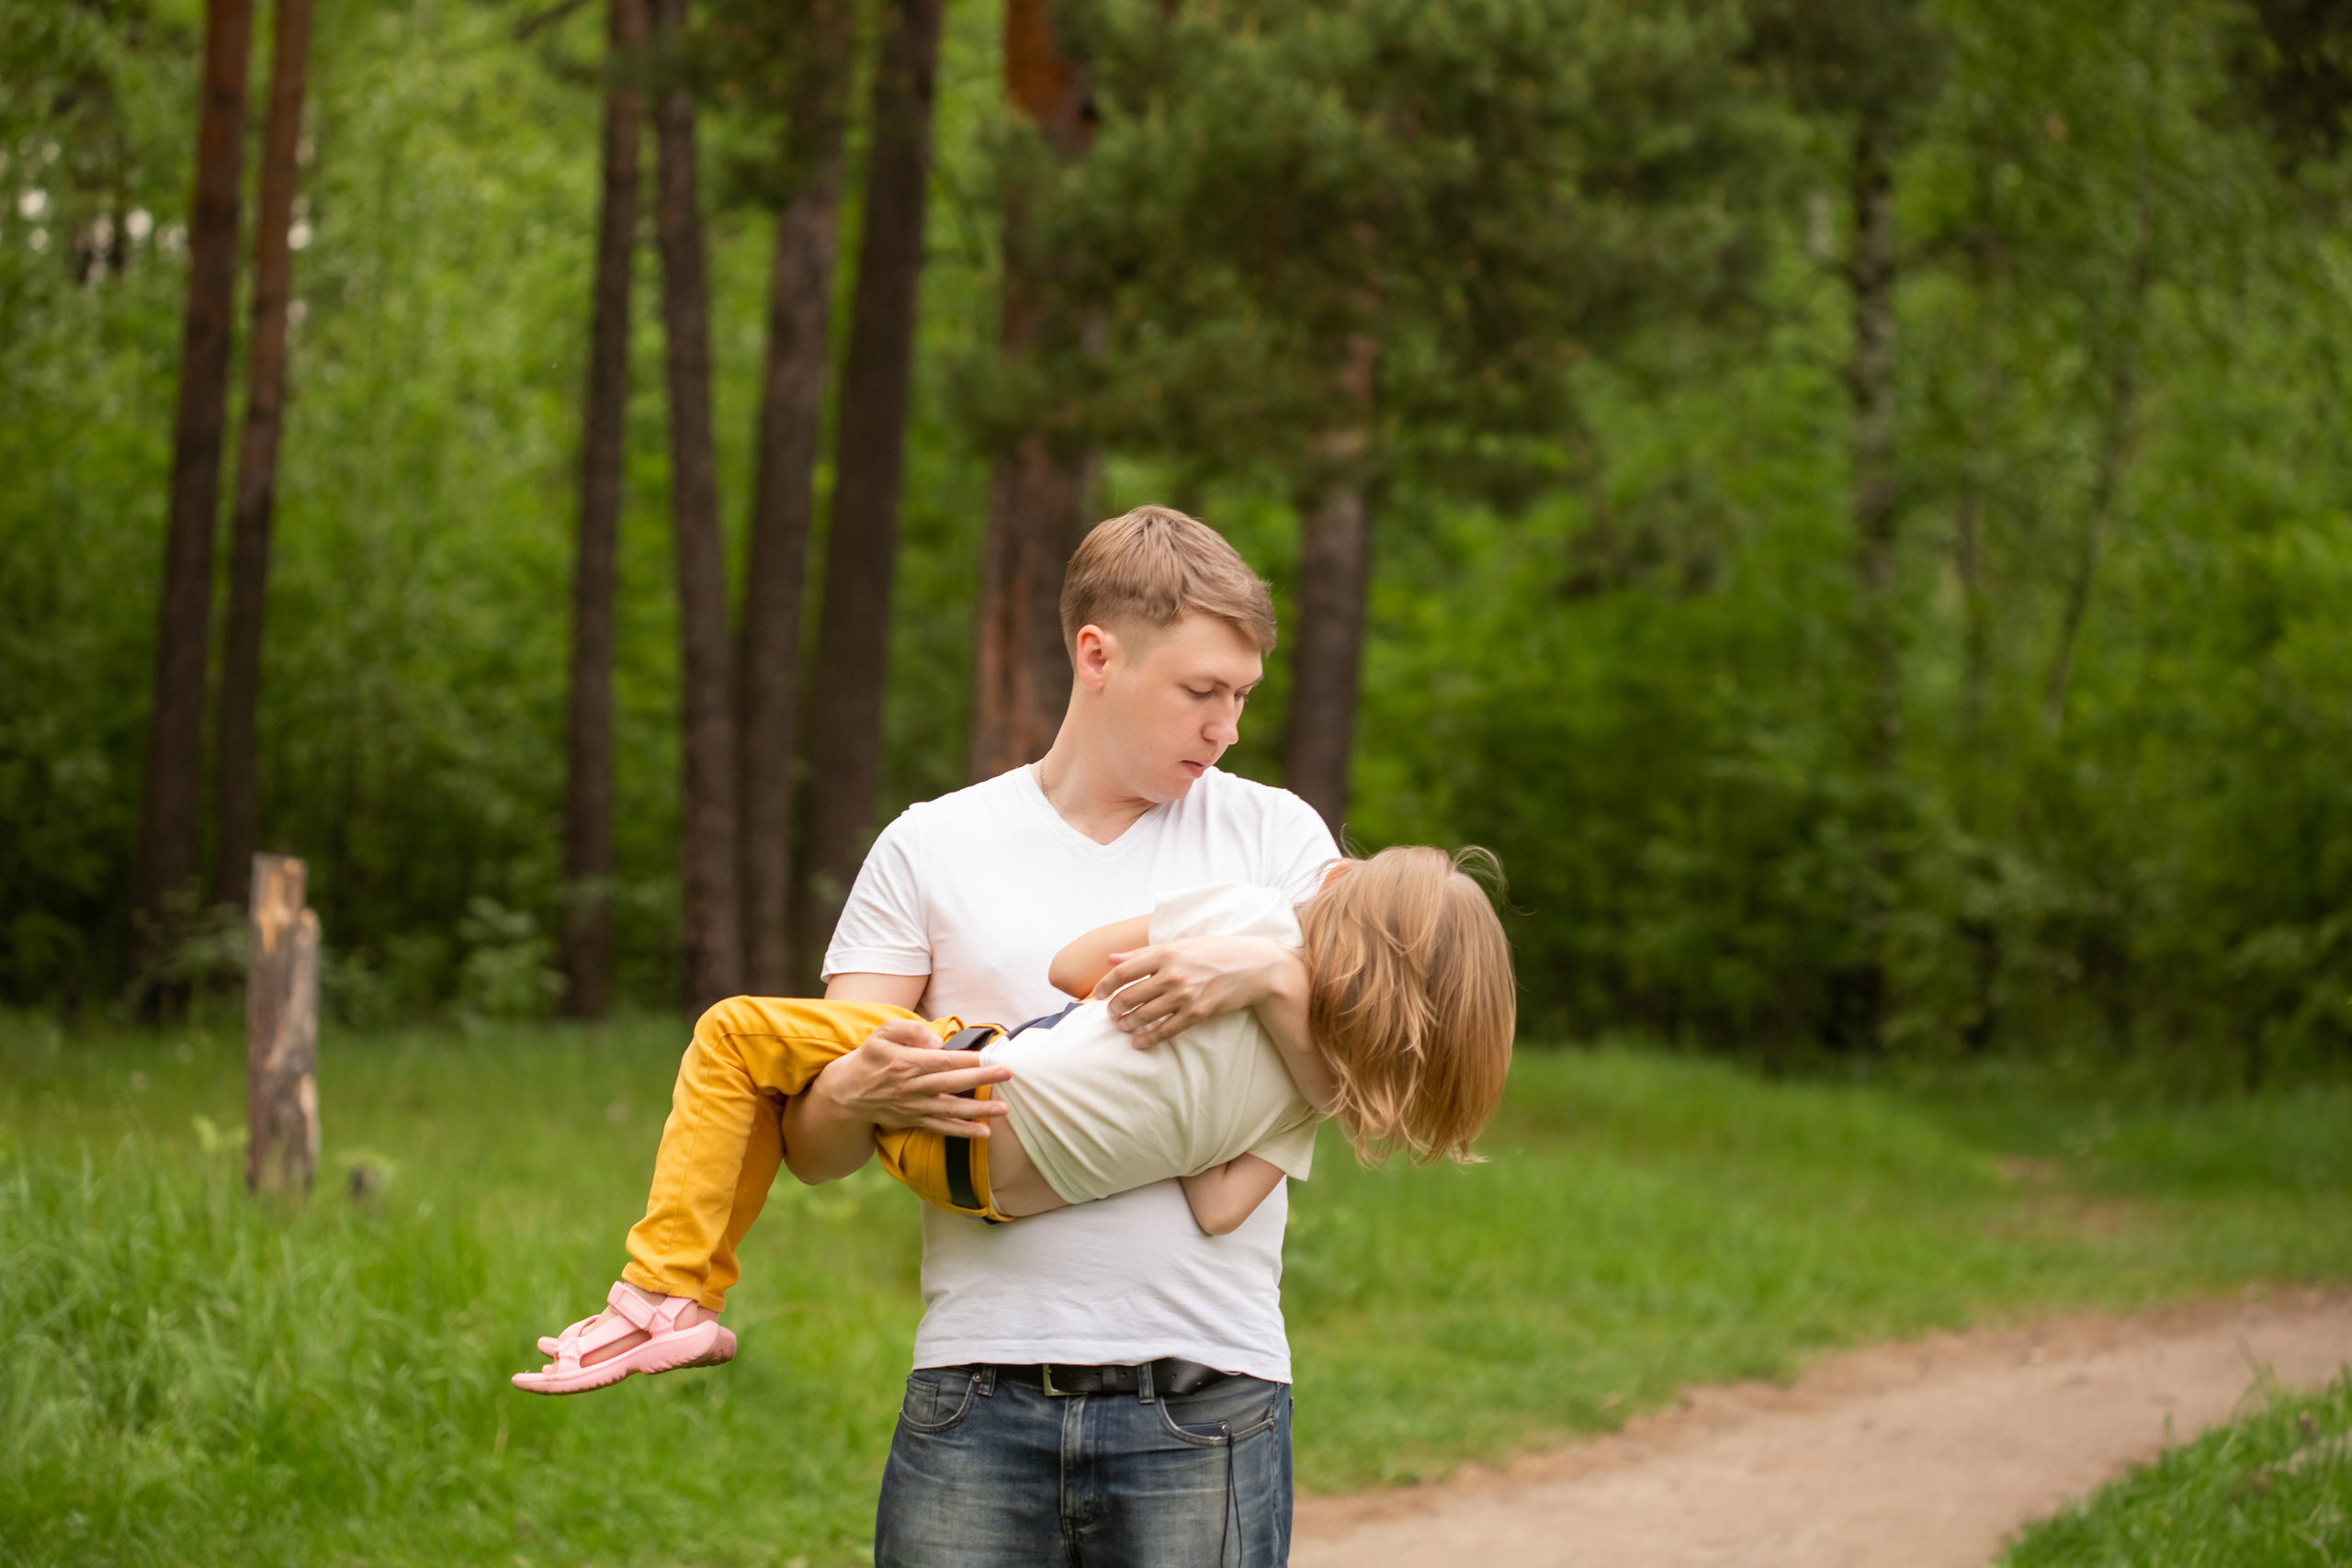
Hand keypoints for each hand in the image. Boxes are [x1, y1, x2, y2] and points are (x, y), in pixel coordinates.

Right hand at [808, 1018, 1011, 1137]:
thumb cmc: (871, 1057)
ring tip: (1003, 1110)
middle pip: (951, 1083)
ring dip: (978, 1110)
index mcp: (905, 1062)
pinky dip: (963, 1132)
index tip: (991, 1055)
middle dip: (981, 1079)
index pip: (942, 1060)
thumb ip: (912, 1030)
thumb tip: (938, 1042)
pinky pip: (941, 1128)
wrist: (847, 1092)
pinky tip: (984, 1132)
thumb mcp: (884, 1033)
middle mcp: (911, 1087)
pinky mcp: (914, 1120)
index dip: (968, 1059)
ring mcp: (913, 1107)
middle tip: (1007, 1074)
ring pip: (950, 1109)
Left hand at [1093, 935, 1301, 1047]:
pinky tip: (1138, 1042)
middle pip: (1130, 996)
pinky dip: (1149, 1038)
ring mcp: (1185, 995)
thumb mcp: (1179, 945)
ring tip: (1122, 1026)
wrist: (1253, 966)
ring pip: (1145, 1015)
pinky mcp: (1198, 1013)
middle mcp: (1173, 974)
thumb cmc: (1215, 952)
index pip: (1124, 971)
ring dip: (1128, 1024)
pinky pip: (1166, 1030)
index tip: (1099, 994)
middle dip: (1116, 1008)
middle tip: (1112, 1013)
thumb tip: (1112, 959)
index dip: (1106, 985)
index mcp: (1166, 953)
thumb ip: (1143, 953)